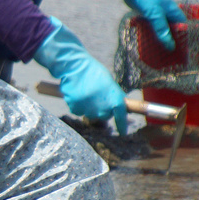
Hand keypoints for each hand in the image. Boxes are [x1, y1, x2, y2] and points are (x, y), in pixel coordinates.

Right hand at [33, 19, 127, 134]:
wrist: (75, 66)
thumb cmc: (94, 72)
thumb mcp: (109, 83)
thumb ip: (114, 96)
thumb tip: (119, 106)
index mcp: (115, 100)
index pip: (121, 117)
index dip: (122, 125)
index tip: (123, 132)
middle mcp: (104, 108)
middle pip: (104, 115)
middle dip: (102, 108)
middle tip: (97, 95)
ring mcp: (89, 110)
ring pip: (90, 114)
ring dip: (89, 106)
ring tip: (86, 92)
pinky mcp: (76, 109)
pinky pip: (79, 111)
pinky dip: (78, 104)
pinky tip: (77, 93)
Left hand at [96, 0, 185, 50]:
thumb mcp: (155, 14)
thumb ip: (162, 29)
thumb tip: (171, 46)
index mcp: (173, 11)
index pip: (183, 28)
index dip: (183, 39)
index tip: (182, 53)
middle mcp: (167, 13)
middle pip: (173, 30)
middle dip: (173, 42)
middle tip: (172, 57)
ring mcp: (158, 14)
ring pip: (163, 30)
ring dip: (162, 40)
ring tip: (161, 54)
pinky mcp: (148, 15)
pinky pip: (153, 28)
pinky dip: (153, 35)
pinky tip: (150, 44)